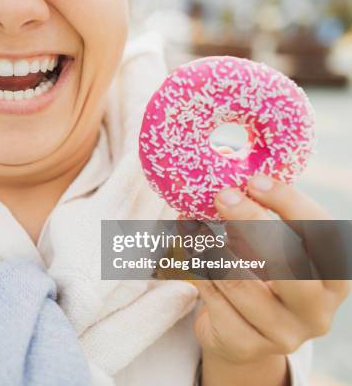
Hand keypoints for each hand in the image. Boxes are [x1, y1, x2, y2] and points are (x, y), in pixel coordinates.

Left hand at [193, 174, 349, 384]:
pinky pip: (214, 300)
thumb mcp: (273, 251)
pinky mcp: (247, 345)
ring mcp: (284, 334)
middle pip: (288, 263)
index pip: (322, 235)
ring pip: (241, 283)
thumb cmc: (260, 279)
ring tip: (196, 225)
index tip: (254, 181)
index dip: (289, 204)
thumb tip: (233, 181)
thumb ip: (264, 221)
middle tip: (222, 196)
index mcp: (334, 279)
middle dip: (251, 223)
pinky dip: (199, 273)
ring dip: (213, 248)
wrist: (241, 335)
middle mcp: (317, 310)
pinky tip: (192, 256)